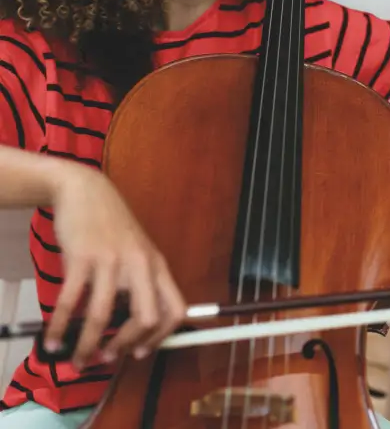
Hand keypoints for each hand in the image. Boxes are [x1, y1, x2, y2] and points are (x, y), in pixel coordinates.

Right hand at [45, 163, 185, 369]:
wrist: (87, 191)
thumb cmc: (111, 227)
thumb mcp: (136, 252)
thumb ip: (139, 283)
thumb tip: (133, 328)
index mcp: (157, 265)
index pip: (176, 310)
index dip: (162, 338)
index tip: (140, 352)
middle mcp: (140, 264)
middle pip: (148, 318)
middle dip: (126, 346)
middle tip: (108, 358)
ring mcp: (112, 260)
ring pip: (104, 316)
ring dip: (88, 345)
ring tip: (76, 360)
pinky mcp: (83, 257)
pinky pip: (71, 302)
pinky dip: (59, 327)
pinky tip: (52, 340)